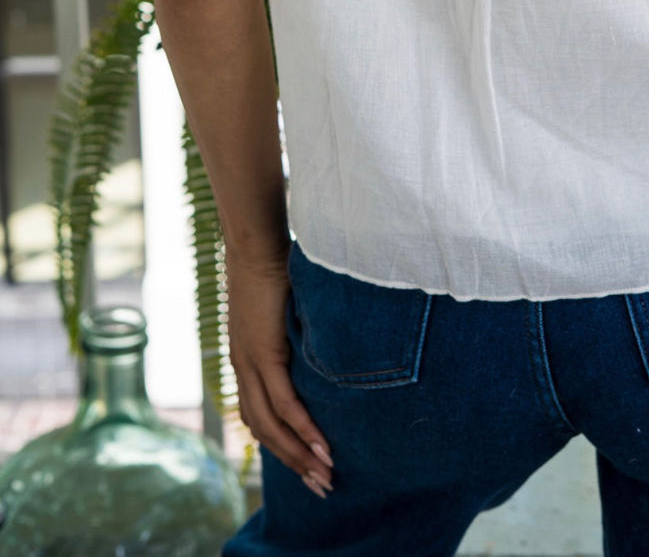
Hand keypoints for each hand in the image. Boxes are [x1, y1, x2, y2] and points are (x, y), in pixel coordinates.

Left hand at [224, 245, 334, 498]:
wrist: (255, 241)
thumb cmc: (274, 262)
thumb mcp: (283, 305)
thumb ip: (295, 325)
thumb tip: (323, 331)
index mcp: (247, 360)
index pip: (260, 417)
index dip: (282, 444)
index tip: (307, 464)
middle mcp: (244, 368)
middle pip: (264, 431)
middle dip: (293, 462)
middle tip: (321, 486)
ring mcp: (251, 363)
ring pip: (272, 425)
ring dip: (299, 454)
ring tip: (326, 474)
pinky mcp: (264, 352)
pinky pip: (283, 401)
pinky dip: (302, 427)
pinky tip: (320, 445)